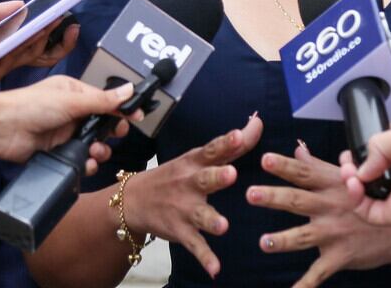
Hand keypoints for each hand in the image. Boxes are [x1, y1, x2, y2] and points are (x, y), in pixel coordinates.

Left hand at [0, 0, 79, 87]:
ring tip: (60, 23)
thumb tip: (22, 5)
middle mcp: (5, 49)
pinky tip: (41, 32)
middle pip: (41, 48)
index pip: (31, 34)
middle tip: (72, 25)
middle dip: (60, 39)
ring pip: (35, 52)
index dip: (49, 27)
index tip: (62, 15)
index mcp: (0, 35)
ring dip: (50, 37)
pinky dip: (33, 45)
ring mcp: (3, 60)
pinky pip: (21, 57)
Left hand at [0, 76, 137, 170]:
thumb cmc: (31, 106)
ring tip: (96, 152)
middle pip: (103, 124)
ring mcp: (65, 133)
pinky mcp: (58, 152)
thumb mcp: (72, 100)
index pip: (106, 101)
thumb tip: (129, 90)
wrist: (1, 129)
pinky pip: (80, 159)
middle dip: (112, 132)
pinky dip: (86, 163)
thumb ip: (103, 100)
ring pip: (94, 144)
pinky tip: (85, 163)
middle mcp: (72, 112)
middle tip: (116, 135)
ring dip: (100, 150)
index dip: (122, 109)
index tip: (137, 116)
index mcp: (76, 93)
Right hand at [123, 115, 263, 277]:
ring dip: (211, 220)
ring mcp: (183, 209)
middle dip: (217, 177)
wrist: (133, 200)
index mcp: (195, 162)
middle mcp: (189, 183)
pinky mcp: (180, 231)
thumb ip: (231, 145)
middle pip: (204, 179)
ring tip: (223, 226)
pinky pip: (195, 245)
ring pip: (199, 214)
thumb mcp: (198, 157)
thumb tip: (258, 122)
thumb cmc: (177, 175)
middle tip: (230, 174)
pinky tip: (215, 269)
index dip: (225, 142)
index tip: (239, 135)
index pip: (211, 150)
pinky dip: (205, 257)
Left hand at [246, 144, 390, 287]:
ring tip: (264, 242)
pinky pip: (318, 273)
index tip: (264, 159)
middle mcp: (330, 206)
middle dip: (274, 197)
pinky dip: (304, 286)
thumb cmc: (371, 197)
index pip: (303, 172)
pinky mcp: (340, 256)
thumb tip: (297, 149)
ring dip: (283, 239)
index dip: (284, 165)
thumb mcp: (347, 177)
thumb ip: (317, 166)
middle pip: (298, 200)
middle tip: (251, 194)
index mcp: (331, 183)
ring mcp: (335, 232)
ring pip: (304, 236)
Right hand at [341, 123, 390, 229]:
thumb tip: (362, 167)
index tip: (354, 148)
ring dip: (352, 182)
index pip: (380, 152)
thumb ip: (375, 146)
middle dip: (353, 166)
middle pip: (370, 174)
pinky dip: (355, 199)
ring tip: (348, 173)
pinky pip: (368, 211)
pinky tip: (353, 184)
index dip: (363, 150)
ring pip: (366, 194)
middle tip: (347, 161)